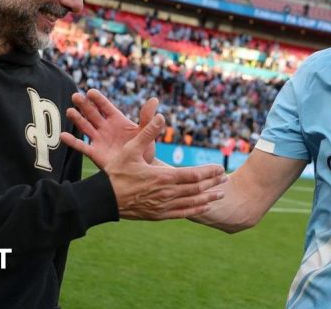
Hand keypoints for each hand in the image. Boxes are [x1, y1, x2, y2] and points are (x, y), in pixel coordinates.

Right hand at [61, 89, 156, 167]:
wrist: (140, 168)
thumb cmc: (144, 148)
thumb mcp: (145, 132)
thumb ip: (147, 117)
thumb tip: (154, 100)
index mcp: (117, 120)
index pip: (105, 107)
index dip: (98, 99)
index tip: (90, 92)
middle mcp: (105, 127)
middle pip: (92, 113)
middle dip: (84, 105)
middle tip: (76, 96)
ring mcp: (99, 139)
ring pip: (85, 127)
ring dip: (77, 119)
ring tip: (69, 111)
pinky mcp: (95, 152)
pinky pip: (82, 146)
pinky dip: (72, 141)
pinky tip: (63, 136)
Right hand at [61, 90, 226, 219]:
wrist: (103, 199)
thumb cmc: (116, 172)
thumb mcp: (131, 149)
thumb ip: (147, 133)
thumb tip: (161, 116)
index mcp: (162, 177)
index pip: (193, 175)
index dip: (209, 172)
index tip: (220, 167)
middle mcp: (166, 194)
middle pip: (197, 189)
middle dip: (213, 183)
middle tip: (226, 179)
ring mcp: (163, 207)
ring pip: (192, 203)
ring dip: (208, 197)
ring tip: (221, 194)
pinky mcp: (158, 215)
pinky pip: (182, 213)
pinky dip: (195, 210)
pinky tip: (204, 207)